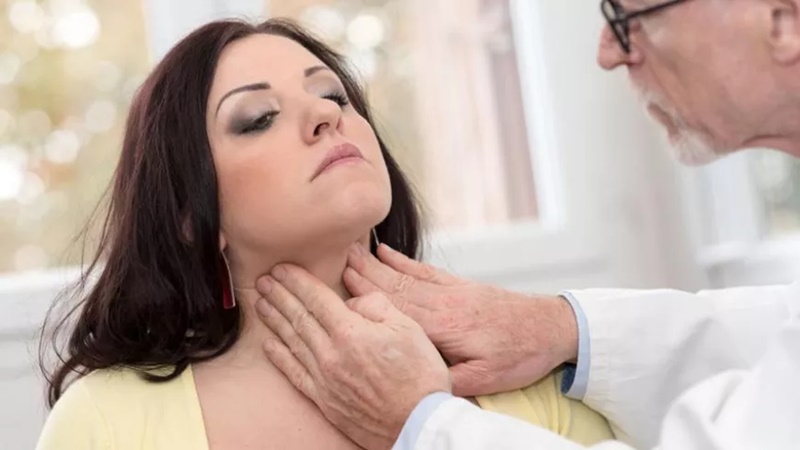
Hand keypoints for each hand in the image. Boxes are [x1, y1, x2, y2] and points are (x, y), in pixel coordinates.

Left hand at [255, 263, 450, 449]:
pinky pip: (294, 374)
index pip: (316, 299)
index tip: (282, 268)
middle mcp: (331, 354)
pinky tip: (268, 344)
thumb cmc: (419, 375)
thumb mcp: (408, 327)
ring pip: (292, 342)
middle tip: (264, 280)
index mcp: (351, 332)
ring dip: (275, 319)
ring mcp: (324, 379)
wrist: (419, 423)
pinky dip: (279, 357)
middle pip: (299, 317)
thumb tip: (352, 302)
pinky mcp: (324, 400)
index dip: (297, 281)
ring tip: (262, 303)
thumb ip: (376, 306)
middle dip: (280, 295)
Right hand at [344, 243, 578, 396]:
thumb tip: (413, 378)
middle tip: (331, 256)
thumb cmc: (518, 356)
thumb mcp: (485, 380)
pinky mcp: (459, 287)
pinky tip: (386, 252)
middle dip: (360, 272)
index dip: (363, 295)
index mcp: (442, 327)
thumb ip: (447, 378)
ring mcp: (450, 291)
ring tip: (348, 250)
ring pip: (404, 275)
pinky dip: (402, 260)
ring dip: (374, 263)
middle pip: (392, 286)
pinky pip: (424, 270)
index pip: (394, 310)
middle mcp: (441, 303)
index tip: (336, 280)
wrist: (550, 328)